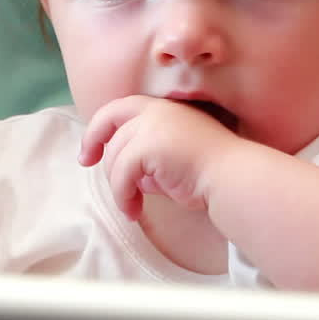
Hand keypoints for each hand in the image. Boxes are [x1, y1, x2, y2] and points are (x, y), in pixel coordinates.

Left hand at [79, 94, 238, 219]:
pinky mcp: (148, 146)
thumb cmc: (209, 170)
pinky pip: (121, 174)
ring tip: (131, 206)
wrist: (231, 175)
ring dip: (118, 185)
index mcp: (162, 108)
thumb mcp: (174, 154)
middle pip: (109, 125)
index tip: (90, 149)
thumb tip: (133, 175)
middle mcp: (154, 110)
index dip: (99, 127)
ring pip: (115, 156)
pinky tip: (134, 211)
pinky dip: (123, 195)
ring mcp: (151, 126)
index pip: (119, 108)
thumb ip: (151, 156)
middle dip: (94, 145)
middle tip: (87, 164)